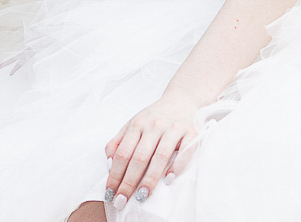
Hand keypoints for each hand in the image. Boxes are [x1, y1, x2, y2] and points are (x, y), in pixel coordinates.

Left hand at [104, 91, 198, 209]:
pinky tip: (169, 180)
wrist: (181, 99)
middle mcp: (154, 125)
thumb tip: (109, 163)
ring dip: (150, 178)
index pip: (123, 153)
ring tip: (142, 196)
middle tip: (122, 201)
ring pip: (160, 156)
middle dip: (129, 182)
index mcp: (138, 124)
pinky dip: (177, 166)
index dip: (115, 174)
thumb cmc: (154, 117)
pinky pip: (185, 150)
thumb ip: (119, 142)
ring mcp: (173, 128)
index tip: (110, 193)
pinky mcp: (191, 132)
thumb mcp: (133, 124)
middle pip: (139, 157)